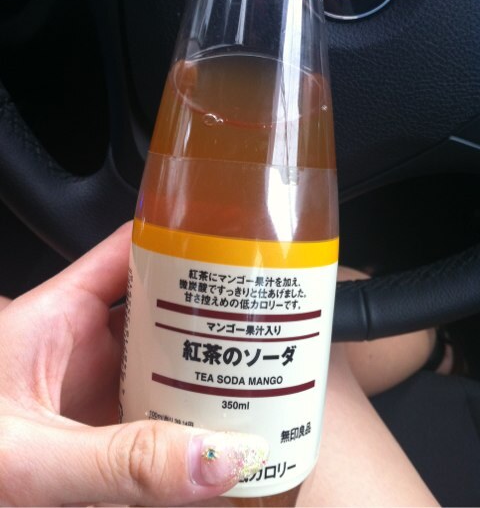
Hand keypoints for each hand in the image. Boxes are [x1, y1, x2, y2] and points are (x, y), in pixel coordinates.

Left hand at [0, 223, 266, 505]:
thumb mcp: (28, 459)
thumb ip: (120, 463)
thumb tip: (221, 458)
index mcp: (57, 315)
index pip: (131, 251)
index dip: (183, 235)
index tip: (236, 236)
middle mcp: (82, 346)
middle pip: (163, 305)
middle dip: (215, 306)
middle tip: (271, 311)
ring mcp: (94, 391)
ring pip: (167, 360)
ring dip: (210, 365)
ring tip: (267, 367)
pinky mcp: (101, 435)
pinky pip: (160, 415)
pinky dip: (194, 420)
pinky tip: (228, 433)